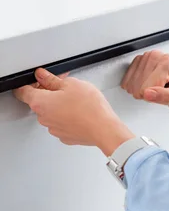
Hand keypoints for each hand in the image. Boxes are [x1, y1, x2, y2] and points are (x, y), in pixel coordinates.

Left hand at [14, 69, 133, 155]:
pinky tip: (78, 110)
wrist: (104, 129)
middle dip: (49, 91)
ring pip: (51, 112)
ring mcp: (53, 128)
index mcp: (40, 103)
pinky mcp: (64, 135)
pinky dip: (66, 115)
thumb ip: (51, 79)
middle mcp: (43, 118)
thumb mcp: (71, 84)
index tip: (38, 79)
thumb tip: (42, 75)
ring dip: (58, 104)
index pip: (22, 91)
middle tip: (64, 84)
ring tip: (75, 98)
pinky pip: (60, 122)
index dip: (30, 82)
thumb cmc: (89, 108)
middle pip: (38, 101)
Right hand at [121, 51, 168, 112]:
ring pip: (131, 84)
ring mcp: (145, 57)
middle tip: (162, 91)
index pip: (147, 87)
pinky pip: (126, 81)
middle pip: (138, 86)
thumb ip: (166, 97)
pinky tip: (146, 85)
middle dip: (148, 94)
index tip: (165, 94)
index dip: (154, 97)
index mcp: (168, 63)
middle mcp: (156, 56)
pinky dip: (134, 87)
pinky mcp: (137, 61)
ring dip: (141, 91)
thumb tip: (147, 94)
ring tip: (155, 87)